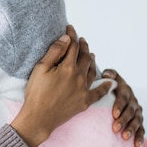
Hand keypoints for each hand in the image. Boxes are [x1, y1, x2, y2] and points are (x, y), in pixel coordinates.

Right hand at [11, 25, 110, 146]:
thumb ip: (54, 52)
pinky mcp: (85, 102)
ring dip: (92, 60)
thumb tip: (66, 38)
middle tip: (81, 40)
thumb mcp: (40, 68)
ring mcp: (84, 90)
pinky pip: (99, 92)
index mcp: (68, 67)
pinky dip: (105, 86)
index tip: (70, 28)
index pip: (73, 46)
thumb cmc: (36, 93)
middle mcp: (79, 77)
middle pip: (85, 56)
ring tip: (91, 54)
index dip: (72, 35)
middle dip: (83, 46)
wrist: (39, 118)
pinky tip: (110, 82)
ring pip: (92, 70)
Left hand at [101, 69, 144, 146]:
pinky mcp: (139, 121)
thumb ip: (109, 73)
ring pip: (137, 121)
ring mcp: (137, 111)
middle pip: (130, 111)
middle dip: (123, 120)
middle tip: (115, 129)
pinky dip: (140, 137)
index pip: (123, 98)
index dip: (119, 106)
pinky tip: (136, 145)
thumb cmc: (109, 84)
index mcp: (125, 90)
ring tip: (124, 137)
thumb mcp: (110, 76)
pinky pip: (142, 129)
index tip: (114, 114)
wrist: (117, 90)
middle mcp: (133, 101)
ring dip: (131, 129)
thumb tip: (107, 75)